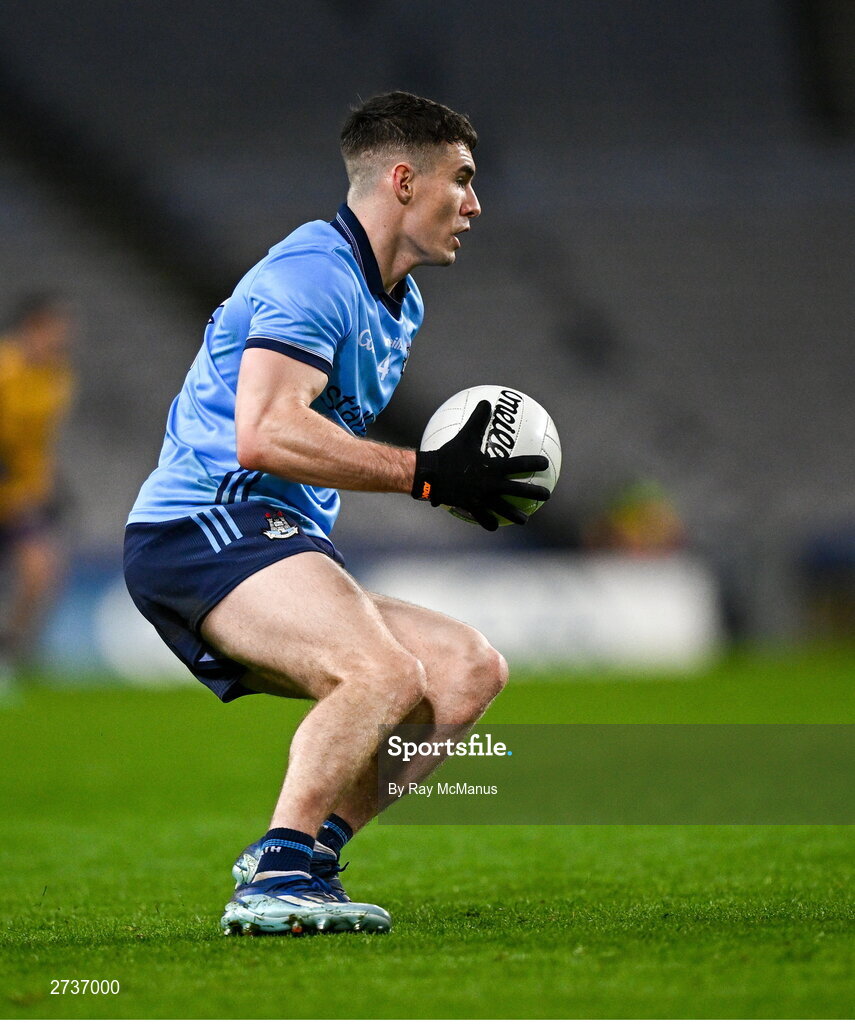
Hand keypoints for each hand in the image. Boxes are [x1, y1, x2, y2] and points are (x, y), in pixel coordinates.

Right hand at [411, 400, 550, 530]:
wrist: (430, 475)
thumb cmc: (449, 454)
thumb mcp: (464, 435)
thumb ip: (478, 420)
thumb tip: (486, 401)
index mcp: (493, 467)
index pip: (520, 464)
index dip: (535, 463)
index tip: (545, 464)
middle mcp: (491, 484)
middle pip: (519, 491)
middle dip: (535, 493)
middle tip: (546, 495)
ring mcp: (482, 498)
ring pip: (504, 509)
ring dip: (516, 516)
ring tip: (524, 520)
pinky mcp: (472, 507)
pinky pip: (483, 517)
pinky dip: (489, 522)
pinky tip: (494, 526)